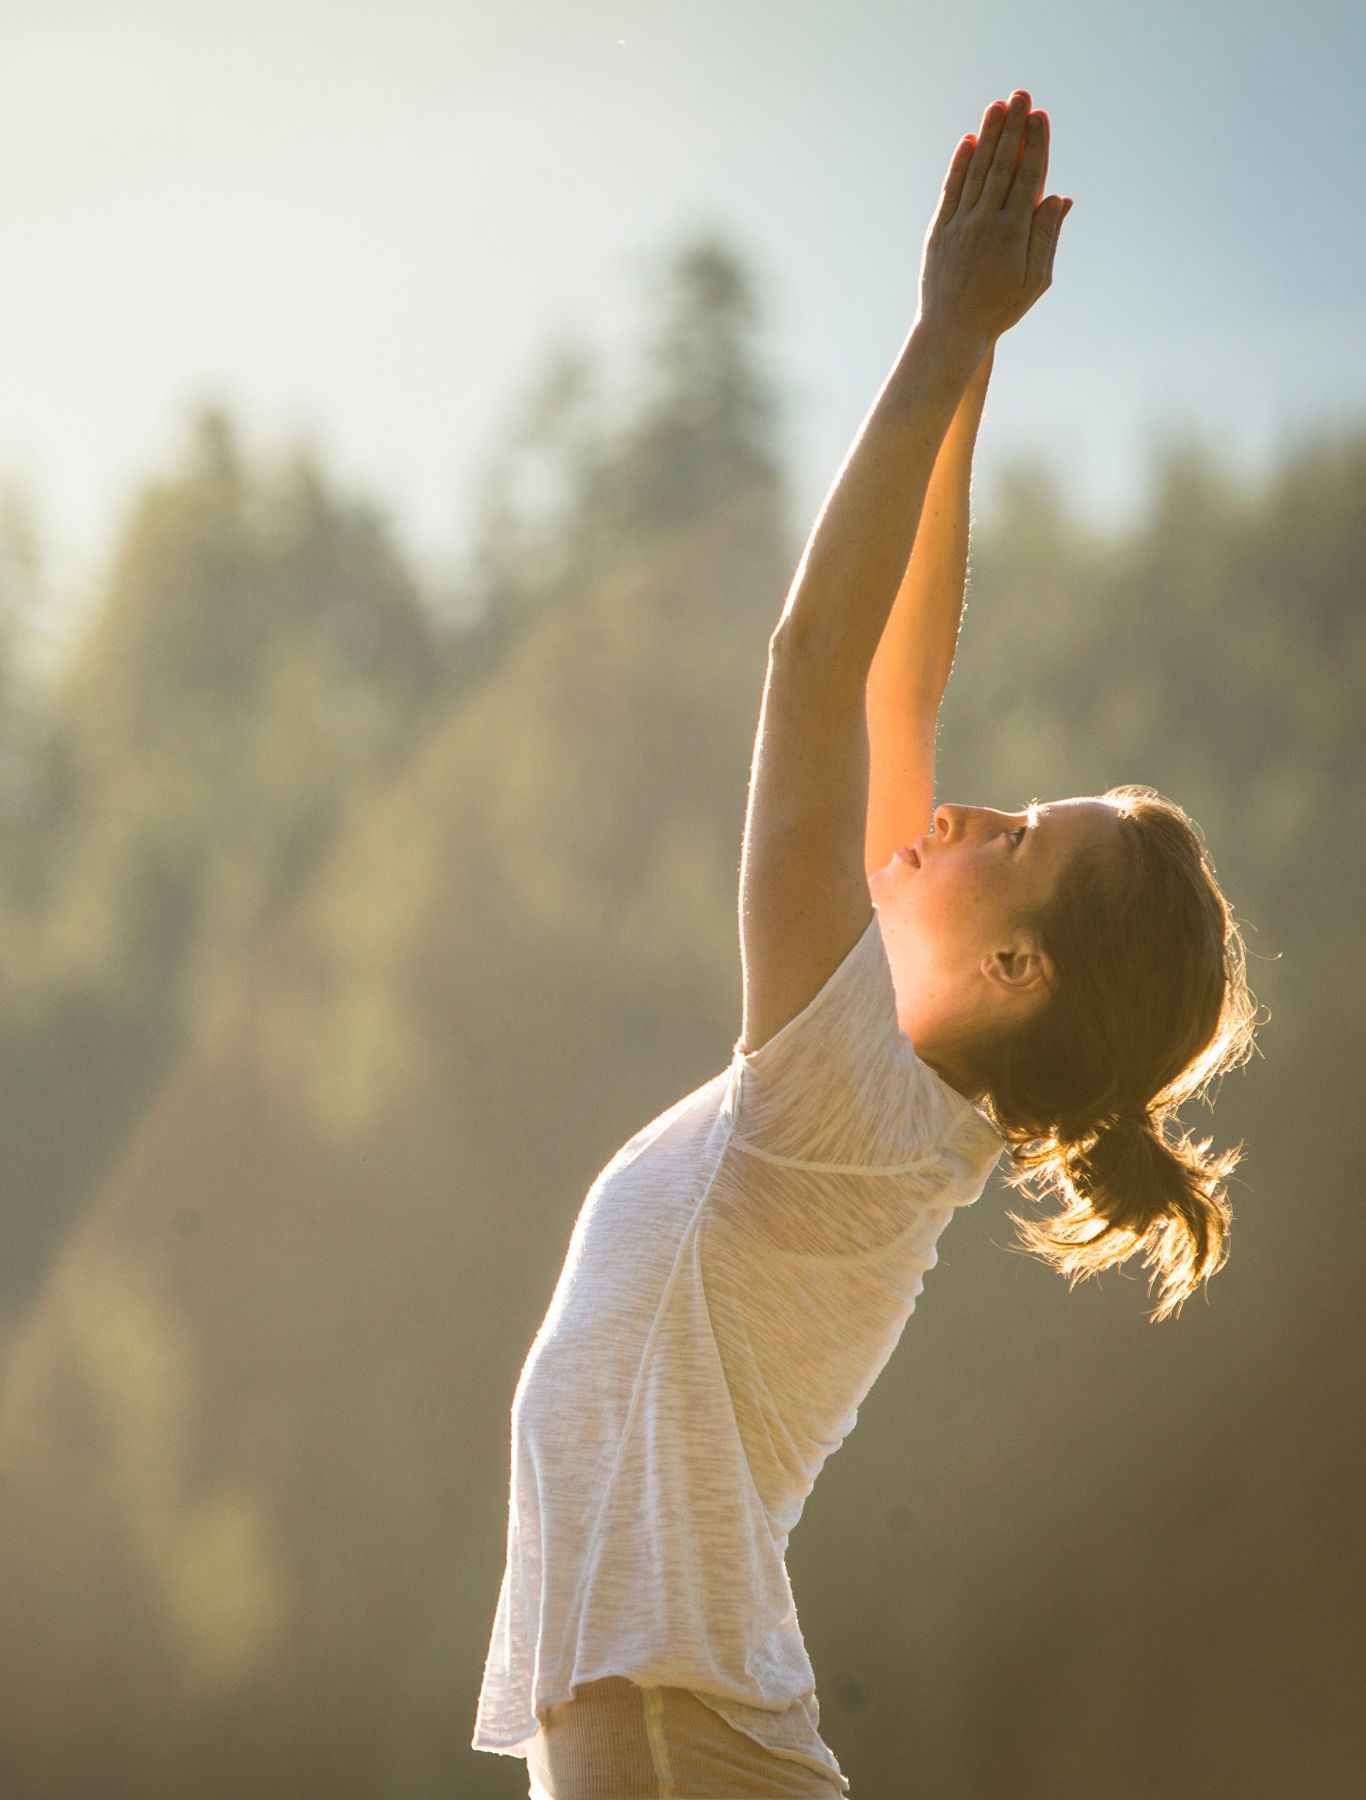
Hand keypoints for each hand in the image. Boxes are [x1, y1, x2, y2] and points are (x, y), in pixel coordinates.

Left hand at [917, 90, 1071, 351]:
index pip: (1028, 176)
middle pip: (1003, 165)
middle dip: (1013, 128)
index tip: (1040, 116)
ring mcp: (960, 224)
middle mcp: (986, 221)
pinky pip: (951, 189)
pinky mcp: (940, 230)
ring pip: (977, 170)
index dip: (1036, 144)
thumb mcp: (1035, 280)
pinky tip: (968, 142)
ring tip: (997, 107)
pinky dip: (960, 164)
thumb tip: (1059, 197)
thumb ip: (1047, 236)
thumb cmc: (999, 309)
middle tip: (1020, 96)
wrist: (951, 332)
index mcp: (1014, 232)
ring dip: (988, 136)